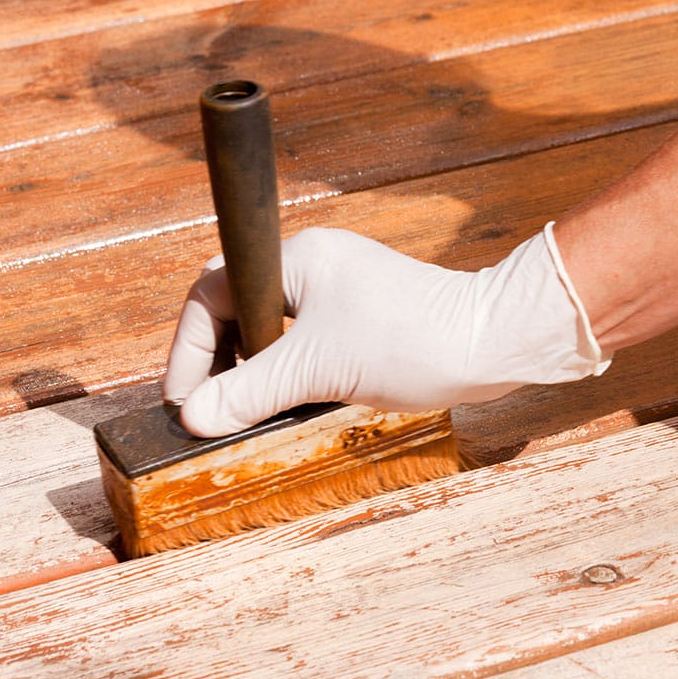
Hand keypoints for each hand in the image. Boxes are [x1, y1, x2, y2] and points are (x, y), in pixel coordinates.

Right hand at [163, 223, 610, 436]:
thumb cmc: (410, 340)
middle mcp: (314, 266)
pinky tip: (293, 406)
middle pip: (239, 313)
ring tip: (250, 415)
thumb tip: (193, 418)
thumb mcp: (315, 371)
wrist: (491, 343)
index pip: (212, 295)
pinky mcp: (365, 318)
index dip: (191, 351)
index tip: (185, 402)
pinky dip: (293, 375)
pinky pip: (307, 344)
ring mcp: (341, 291)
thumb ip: (249, 393)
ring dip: (258, 374)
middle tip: (214, 413)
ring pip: (274, 333)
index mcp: (294, 260)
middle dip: (222, 364)